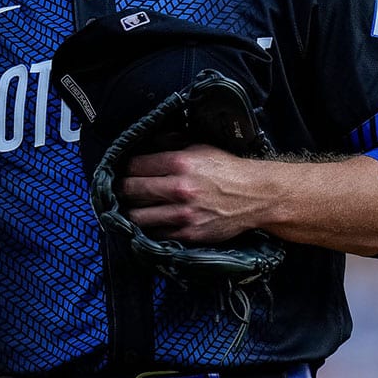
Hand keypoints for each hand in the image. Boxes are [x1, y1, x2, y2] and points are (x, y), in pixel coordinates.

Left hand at [117, 144, 265, 243]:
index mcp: (180, 163)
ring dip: (131, 211)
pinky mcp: (189, 234)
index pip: (135, 166)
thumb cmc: (228, 170)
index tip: (124, 170)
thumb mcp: (200, 147)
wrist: (256, 196)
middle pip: (131, 191)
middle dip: (122, 189)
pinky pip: (156, 233)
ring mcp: (183, 214)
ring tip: (132, 207)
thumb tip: (147, 143)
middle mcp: (179, 189)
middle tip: (121, 189)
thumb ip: (172, 144)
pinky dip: (150, 228)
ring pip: (138, 217)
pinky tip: (152, 221)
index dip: (126, 168)